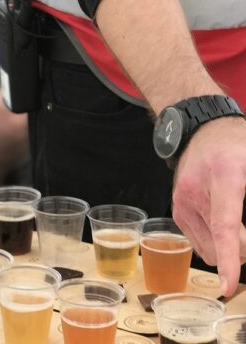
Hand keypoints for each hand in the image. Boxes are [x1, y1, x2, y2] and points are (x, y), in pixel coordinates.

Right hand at [172, 116, 245, 295]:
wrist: (202, 132)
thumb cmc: (236, 146)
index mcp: (223, 178)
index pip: (224, 226)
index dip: (229, 258)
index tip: (229, 284)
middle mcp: (195, 192)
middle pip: (220, 244)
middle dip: (241, 253)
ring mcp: (182, 202)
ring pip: (209, 249)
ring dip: (229, 251)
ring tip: (240, 233)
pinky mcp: (177, 210)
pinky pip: (199, 243)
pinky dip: (216, 244)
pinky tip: (225, 229)